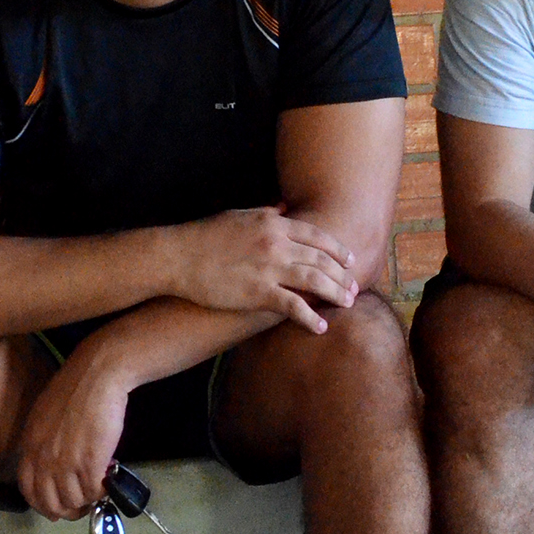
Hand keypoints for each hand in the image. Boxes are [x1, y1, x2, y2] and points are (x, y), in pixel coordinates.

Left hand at [13, 340, 129, 520]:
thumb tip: (54, 463)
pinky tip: (108, 481)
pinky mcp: (90, 462)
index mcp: (30, 446)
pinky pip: (93, 492)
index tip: (56, 507)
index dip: (44, 504)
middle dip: (67, 510)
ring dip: (87, 501)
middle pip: (50, 503)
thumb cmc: (76, 388)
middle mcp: (44, 458)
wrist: (98, 374)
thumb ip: (43, 441)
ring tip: (97, 489)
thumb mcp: (45, 415)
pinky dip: (102, 492)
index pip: (29, 490)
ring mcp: (66, 462)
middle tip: (82, 505)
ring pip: (73, 502)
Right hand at [168, 207, 356, 334]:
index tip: (350, 260)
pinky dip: (310, 317)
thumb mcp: (239, 215)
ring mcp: (269, 268)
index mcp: (274, 223)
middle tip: (354, 286)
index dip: (337, 249)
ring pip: (315, 280)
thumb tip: (284, 208)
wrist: (178, 256)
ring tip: (348, 303)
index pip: (316, 236)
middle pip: (321, 259)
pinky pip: (293, 306)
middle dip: (342, 274)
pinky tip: (321, 326)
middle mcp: (277, 243)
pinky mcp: (258, 292)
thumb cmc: (205, 235)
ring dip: (335, 292)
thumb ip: (266, 213)